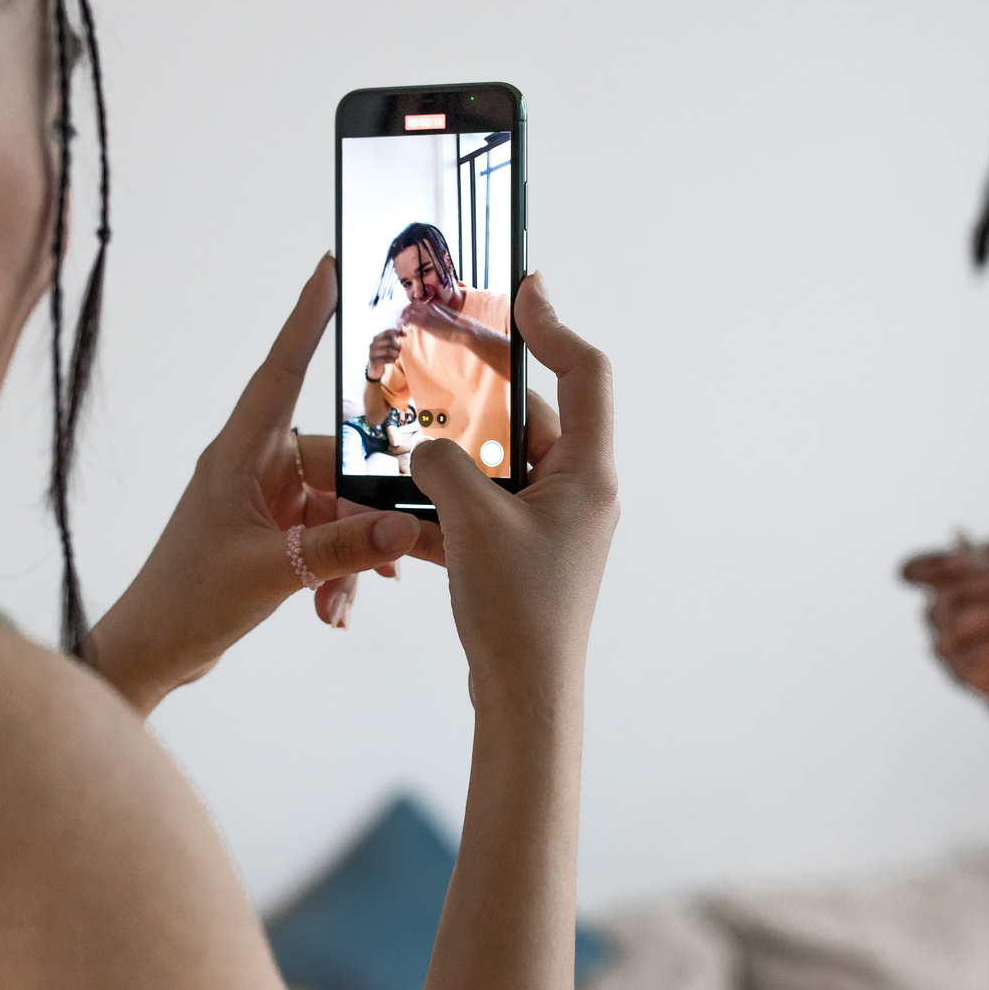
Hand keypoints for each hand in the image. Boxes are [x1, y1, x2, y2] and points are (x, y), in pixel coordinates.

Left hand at [86, 254, 444, 714]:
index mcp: (240, 453)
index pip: (282, 370)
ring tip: (351, 596)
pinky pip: (326, 538)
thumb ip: (341, 549)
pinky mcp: (271, 535)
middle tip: (417, 538)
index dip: (307, 318)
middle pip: (337, 461)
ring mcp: (264, 502)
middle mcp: (254, 467)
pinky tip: (337, 609)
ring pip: (337, 507)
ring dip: (352, 553)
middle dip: (371, 508)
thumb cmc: (187, 602)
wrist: (152, 653)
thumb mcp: (272, 573)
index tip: (330, 265)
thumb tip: (404, 527)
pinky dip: (338, 570)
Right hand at [368, 328, 402, 377]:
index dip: (397, 332)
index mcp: (375, 338)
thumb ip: (395, 336)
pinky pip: (387, 360)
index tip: (405, 335)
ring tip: (397, 355)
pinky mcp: (374, 362)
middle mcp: (372, 345)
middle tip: (400, 350)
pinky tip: (394, 360)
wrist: (374, 367)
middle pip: (389, 342)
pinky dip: (393, 360)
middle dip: (398, 346)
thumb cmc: (384, 353)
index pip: (387, 332)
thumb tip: (404, 332)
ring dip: (396, 354)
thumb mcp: (388, 343)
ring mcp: (372, 353)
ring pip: (388, 351)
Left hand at [399, 297, 471, 343]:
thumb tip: (433, 318)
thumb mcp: (444, 316)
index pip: (415, 302)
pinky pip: (409, 319)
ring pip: (406, 311)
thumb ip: (436, 314)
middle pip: (408, 305)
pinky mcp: (425, 322)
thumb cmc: (455, 325)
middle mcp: (428, 306)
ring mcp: (426, 313)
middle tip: (400, 321)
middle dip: (402, 313)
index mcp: (432, 304)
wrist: (462, 328)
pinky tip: (402, 328)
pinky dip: (403, 323)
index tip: (406, 316)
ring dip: (401, 318)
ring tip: (400, 325)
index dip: (408, 309)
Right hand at [406, 275, 617, 690]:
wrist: (525, 700)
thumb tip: (426, 448)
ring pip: (495, 465)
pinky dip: (444, 505)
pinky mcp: (522, 555)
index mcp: (587, 473)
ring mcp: (550, 525)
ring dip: (449, 456)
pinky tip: (400, 509)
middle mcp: (577, 492)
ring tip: (401, 440)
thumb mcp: (471, 522)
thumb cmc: (517, 613)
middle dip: (475, 395)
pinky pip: (481, 509)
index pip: (586, 373)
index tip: (522, 290)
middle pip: (526, 418)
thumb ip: (443, 462)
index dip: (553, 325)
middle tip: (432, 359)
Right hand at [901, 541, 988, 713]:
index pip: (917, 570)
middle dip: (986, 588)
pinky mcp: (959, 670)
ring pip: (956, 624)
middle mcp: (940, 613)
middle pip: (947, 595)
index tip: (960, 559)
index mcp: (949, 585)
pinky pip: (972, 655)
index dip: (928, 563)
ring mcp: (946, 642)